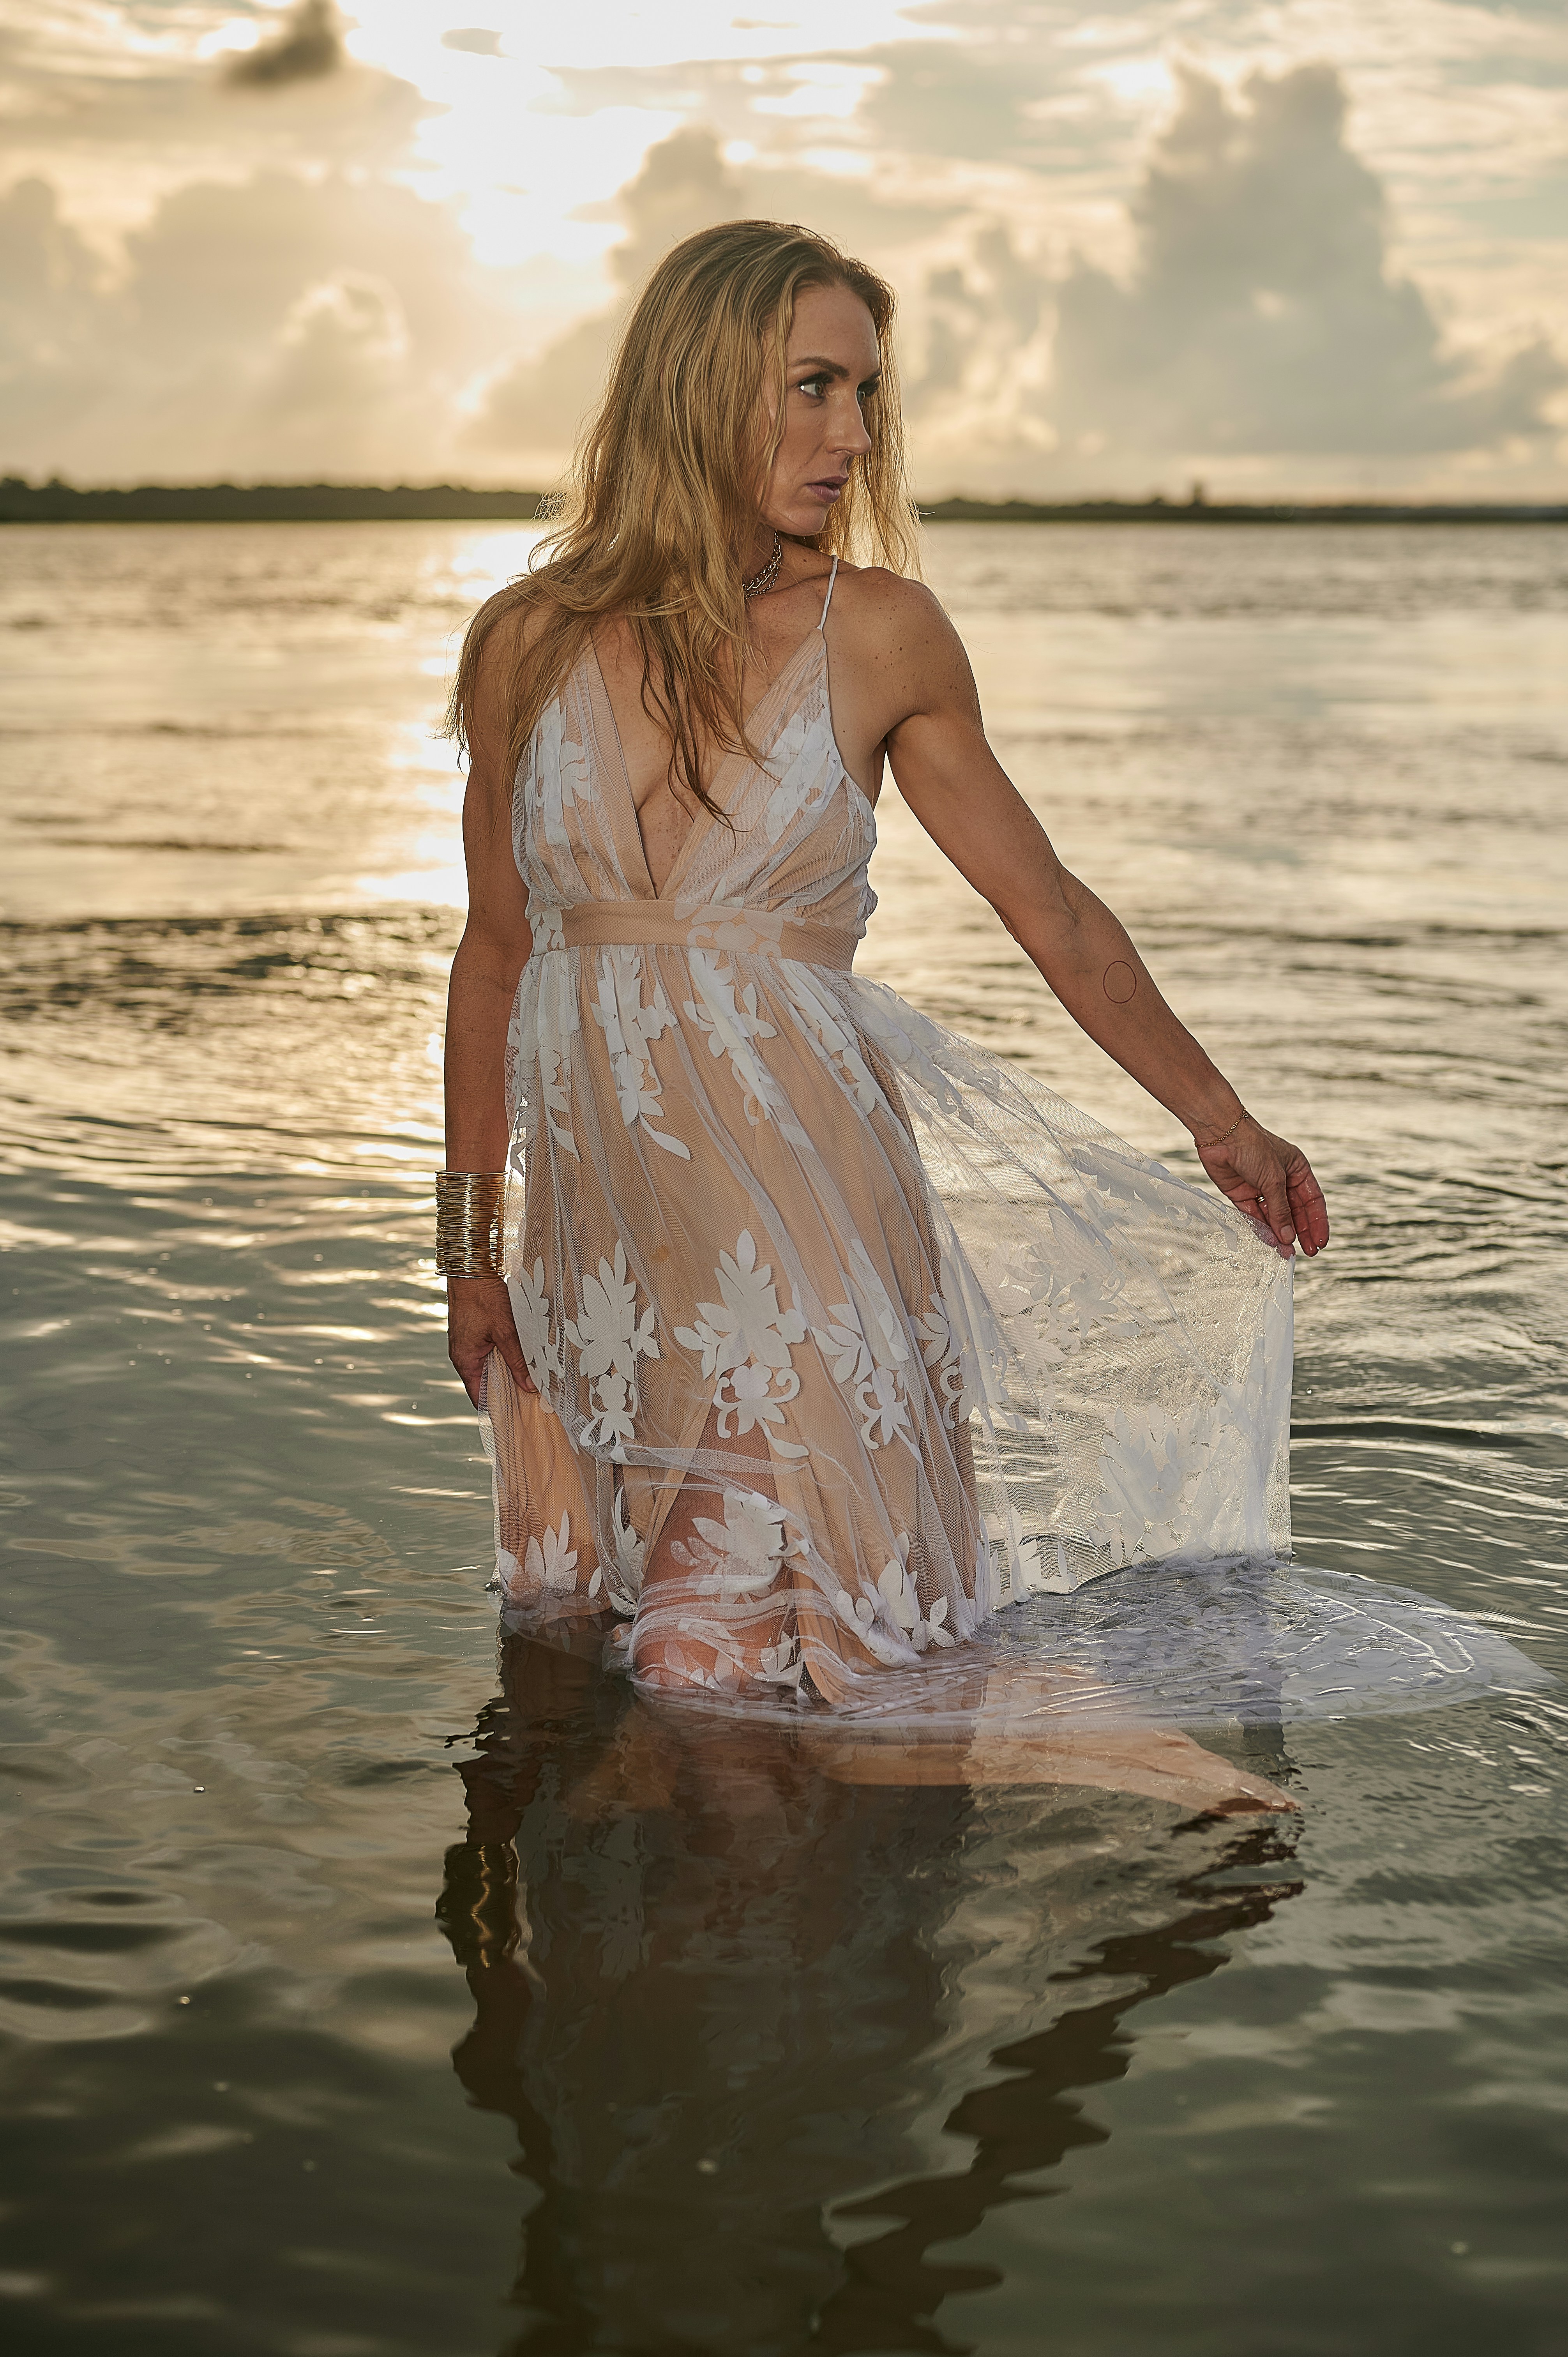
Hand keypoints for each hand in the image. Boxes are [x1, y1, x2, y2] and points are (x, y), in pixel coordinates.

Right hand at [447, 1275, 535, 1406]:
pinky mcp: (474, 1332)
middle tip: (533, 1395)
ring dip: (508, 1370)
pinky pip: (490, 1351)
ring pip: (490, 1365)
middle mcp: (463, 1355)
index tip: (519, 1412)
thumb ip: (517, 1360)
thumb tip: (530, 1387)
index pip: (480, 1396)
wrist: (471, 1268)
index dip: (498, 1406)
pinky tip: (522, 1353)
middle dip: (508, 1388)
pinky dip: (505, 1355)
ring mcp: (468, 1343)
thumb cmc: (482, 1297)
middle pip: (487, 1382)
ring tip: (532, 1376)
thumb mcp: (505, 1331)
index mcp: (465, 1360)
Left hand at [1195, 1117, 1328, 1257]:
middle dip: (1300, 1232)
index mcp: (1297, 1169)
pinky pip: (1255, 1216)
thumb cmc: (1253, 1146)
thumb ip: (1281, 1211)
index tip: (1320, 1242)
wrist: (1220, 1134)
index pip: (1312, 1201)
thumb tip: (1288, 1237)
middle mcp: (1281, 1179)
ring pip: (1274, 1216)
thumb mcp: (1274, 1180)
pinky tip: (1270, 1242)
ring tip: (1286, 1253)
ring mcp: (1261, 1187)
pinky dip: (1261, 1229)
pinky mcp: (1242, 1194)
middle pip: (1295, 1212)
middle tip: (1308, 1252)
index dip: (1317, 1222)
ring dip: (1281, 1234)